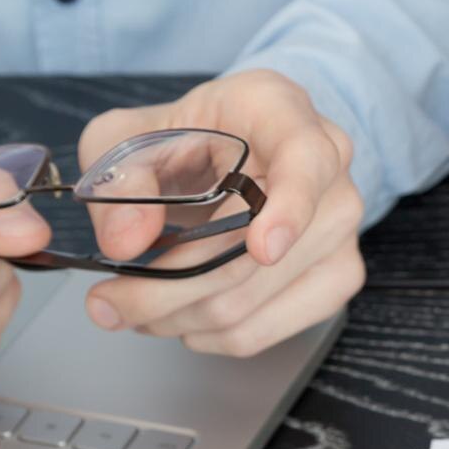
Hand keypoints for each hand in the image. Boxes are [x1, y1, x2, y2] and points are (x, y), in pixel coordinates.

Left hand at [77, 69, 364, 356]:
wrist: (238, 150)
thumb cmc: (190, 138)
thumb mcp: (130, 135)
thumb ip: (119, 178)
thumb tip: (127, 243)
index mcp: (283, 114)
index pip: (307, 159)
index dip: (290, 207)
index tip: (262, 248)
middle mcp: (329, 172)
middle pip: (256, 255)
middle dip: (169, 289)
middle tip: (107, 302)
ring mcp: (341, 230)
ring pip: (252, 300)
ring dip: (179, 317)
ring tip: (135, 305)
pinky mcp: (337, 277)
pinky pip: (267, 329)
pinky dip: (211, 335)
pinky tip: (182, 314)